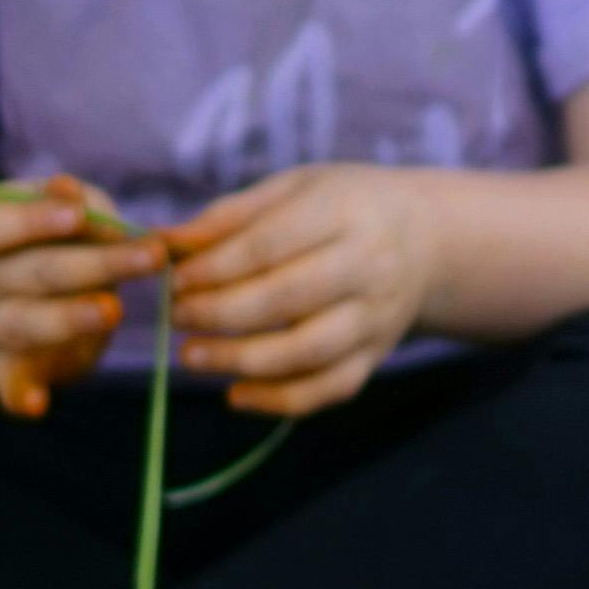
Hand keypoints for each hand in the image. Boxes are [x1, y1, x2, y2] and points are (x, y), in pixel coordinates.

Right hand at [0, 177, 149, 417]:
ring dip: (68, 319)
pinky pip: (9, 383)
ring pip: (24, 324)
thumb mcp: (66, 206)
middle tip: (148, 257)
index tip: (77, 215)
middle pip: (32, 272)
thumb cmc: (57, 232)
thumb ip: (75, 203)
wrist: (26, 283)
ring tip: (113, 311)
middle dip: (93, 264)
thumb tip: (69, 191)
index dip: (32, 220)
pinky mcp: (14, 364)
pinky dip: (18, 396)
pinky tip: (36, 406)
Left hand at [155, 165, 442, 414]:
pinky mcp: (377, 355)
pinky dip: (279, 400)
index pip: (267, 246)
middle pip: (284, 299)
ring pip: (306, 352)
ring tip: (190, 356)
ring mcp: (377, 316)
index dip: (212, 268)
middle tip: (173, 316)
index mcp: (344, 212)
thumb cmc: (342, 206)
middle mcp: (369, 266)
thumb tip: (163, 243)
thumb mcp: (295, 188)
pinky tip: (235, 395)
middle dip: (217, 313)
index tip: (172, 278)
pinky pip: (328, 389)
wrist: (426, 239)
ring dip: (239, 360)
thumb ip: (231, 216)